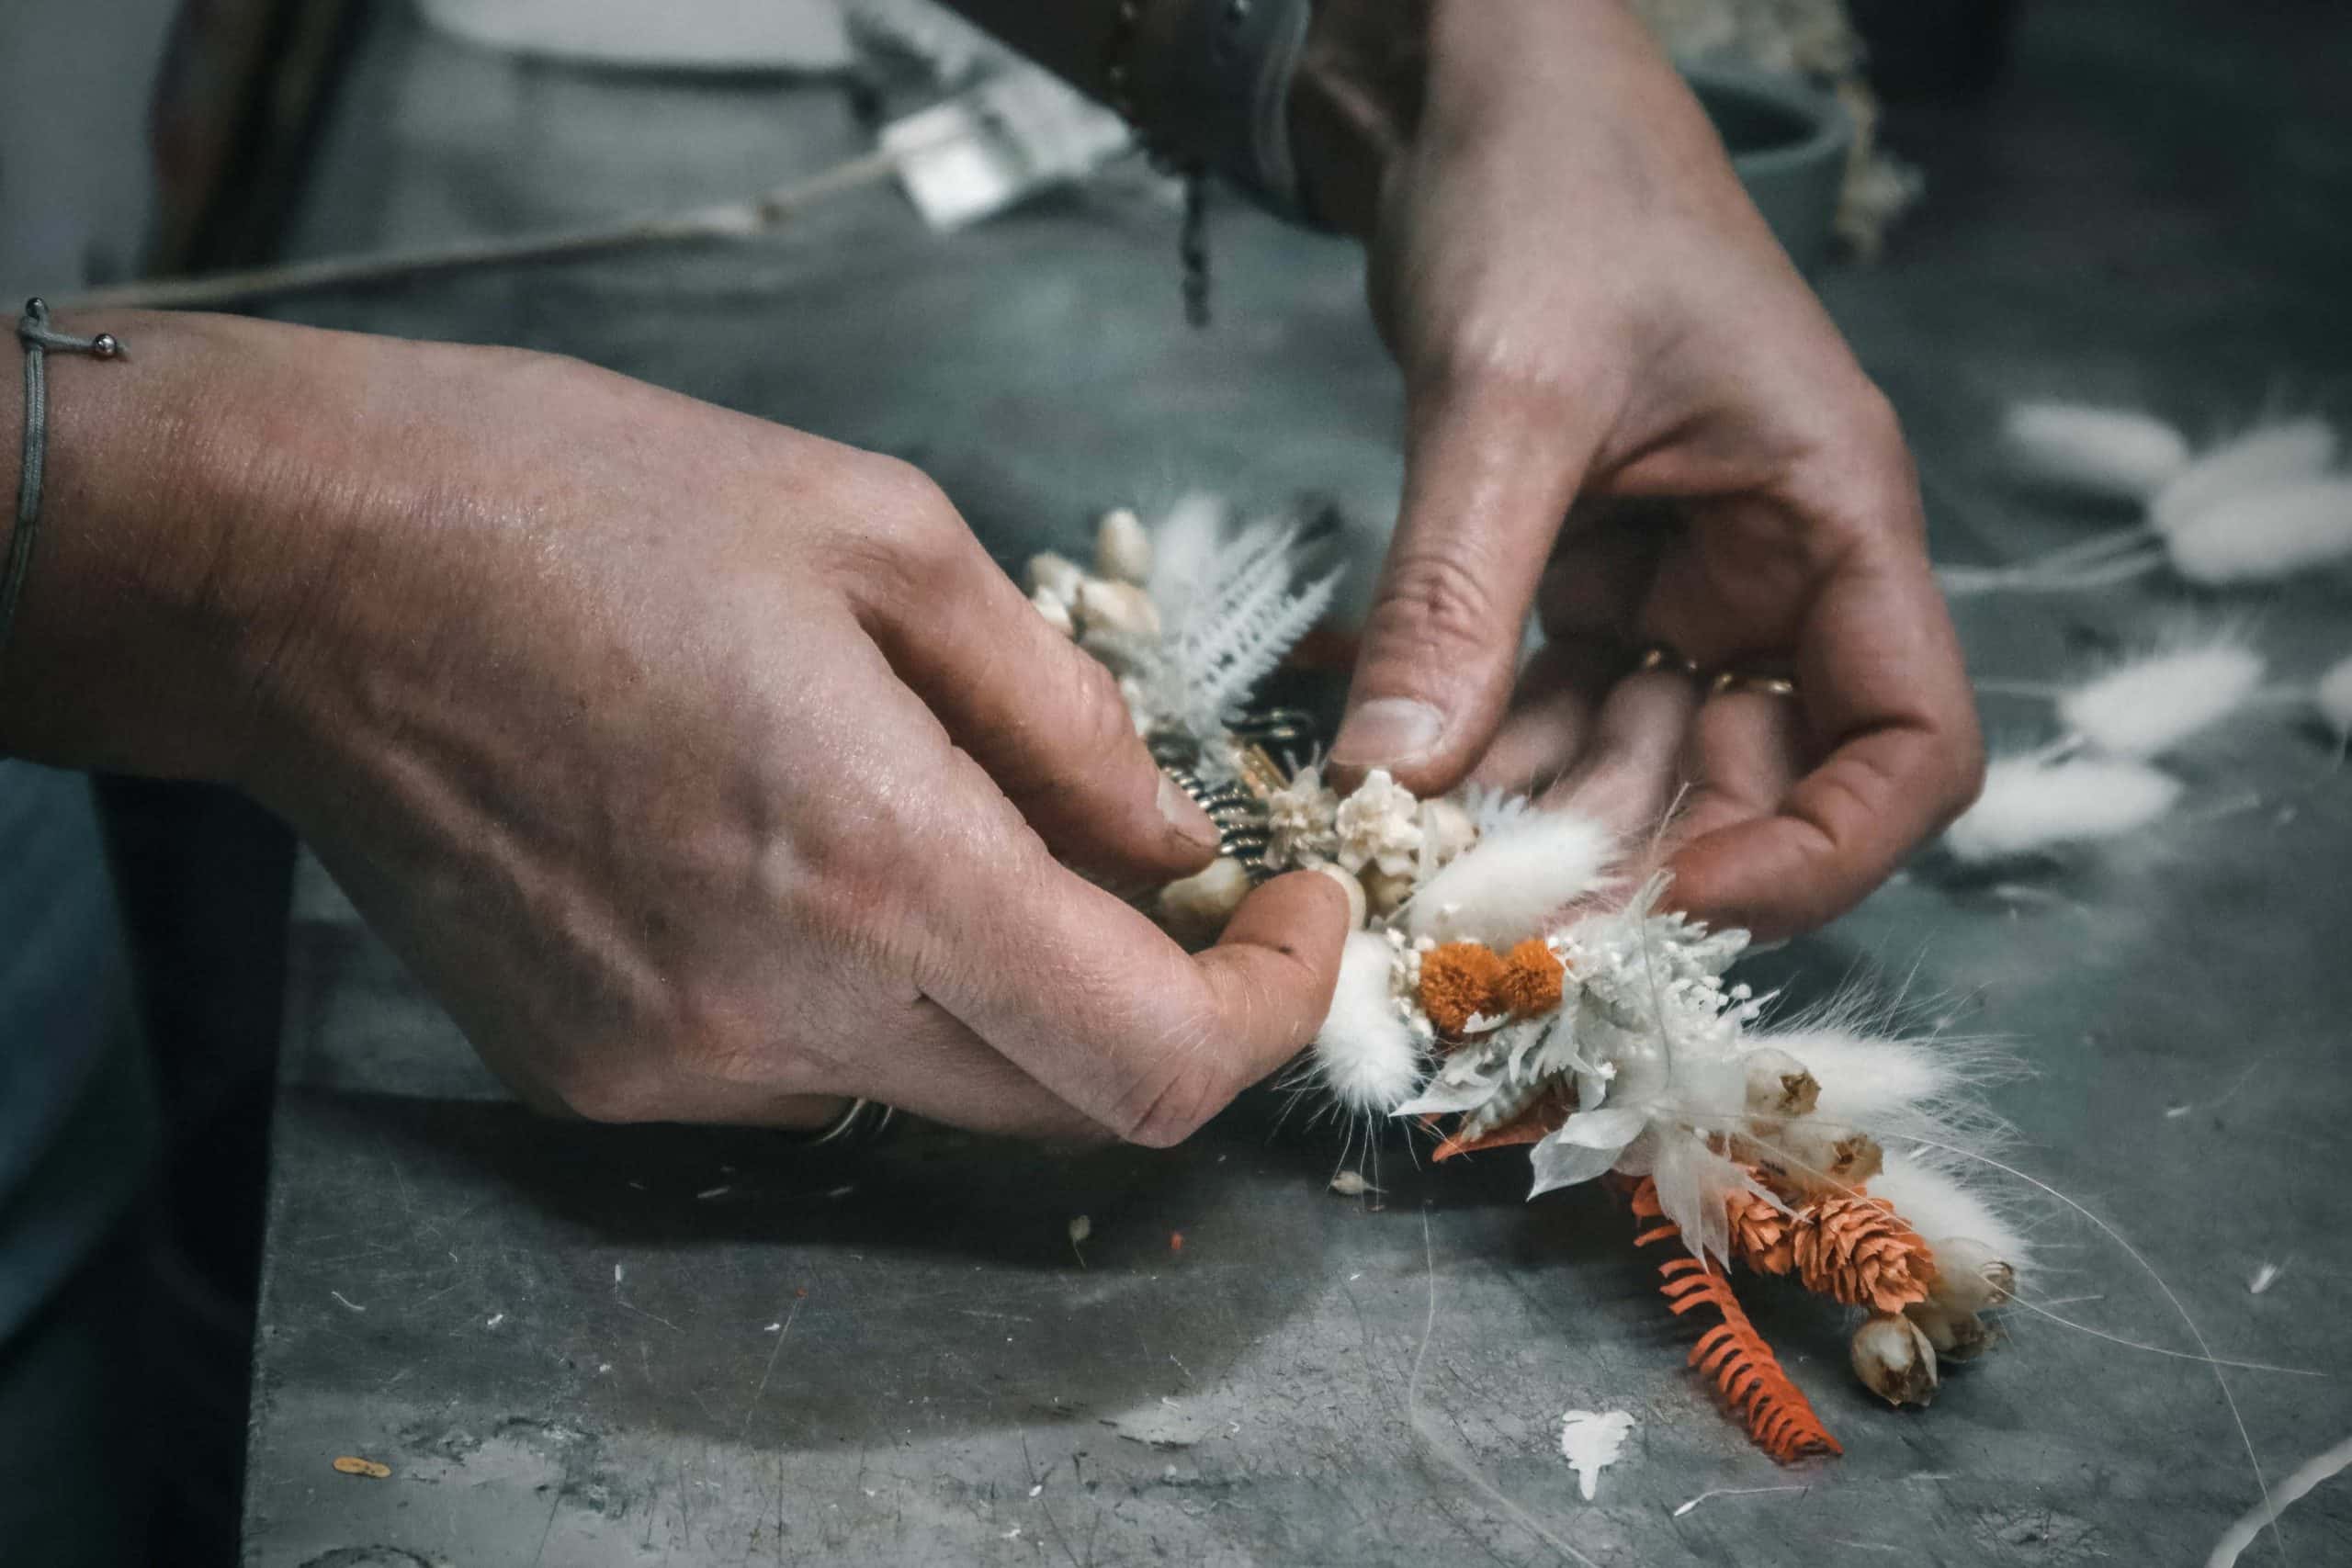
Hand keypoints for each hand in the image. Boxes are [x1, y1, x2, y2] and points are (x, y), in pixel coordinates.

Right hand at [4, 313, 1346, 1139]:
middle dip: (1159, 1001)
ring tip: (949, 829)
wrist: (298, 569)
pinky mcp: (598, 1082)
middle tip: (1170, 875)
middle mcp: (781, 1010)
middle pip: (1067, 1102)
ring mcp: (678, 1069)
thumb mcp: (883, 533)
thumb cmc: (581, 504)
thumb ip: (1063, 714)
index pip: (1153, 1060)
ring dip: (1008, 995)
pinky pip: (810, 1083)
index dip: (1271, 1012)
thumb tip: (1170, 843)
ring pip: (942, 1095)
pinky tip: (804, 863)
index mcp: (875, 859)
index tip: (1293, 917)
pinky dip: (871, 1000)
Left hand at [1294, 0, 1981, 939]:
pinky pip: (1555, 699)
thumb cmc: (1549, 186)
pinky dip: (1488, 750)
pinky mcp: (1590, 568)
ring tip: (1425, 864)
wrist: (1475, 89)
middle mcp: (1776, 567)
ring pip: (1638, 754)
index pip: (1908, 747)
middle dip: (1634, 853)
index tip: (1682, 898)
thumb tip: (1390, 780)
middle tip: (1491, 917)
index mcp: (1833, 517)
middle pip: (1753, 778)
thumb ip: (1460, 591)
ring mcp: (1682, 574)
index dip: (1821, 856)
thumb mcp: (1508, 394)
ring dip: (1541, 817)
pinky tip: (1404, 784)